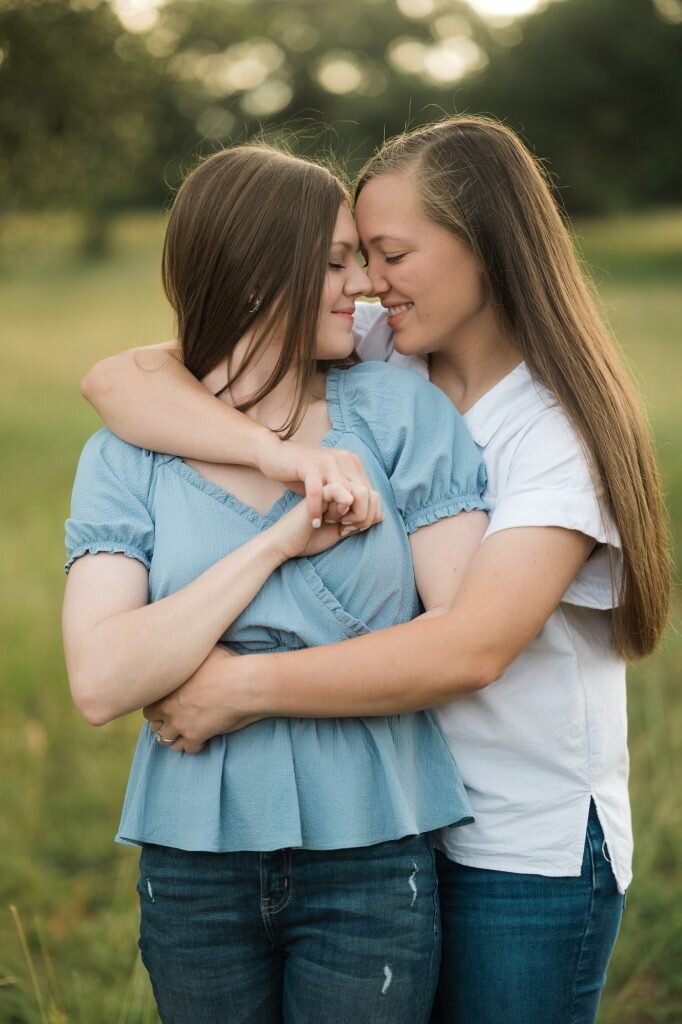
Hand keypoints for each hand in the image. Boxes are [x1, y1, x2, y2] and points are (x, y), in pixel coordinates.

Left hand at [143, 646, 260, 753]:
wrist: (243, 684)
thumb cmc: (227, 663)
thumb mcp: (205, 650)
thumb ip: (192, 653)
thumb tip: (193, 642)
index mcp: (167, 687)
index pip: (149, 701)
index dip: (157, 703)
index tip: (167, 702)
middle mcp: (169, 707)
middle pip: (153, 723)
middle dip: (162, 722)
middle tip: (174, 718)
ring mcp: (181, 724)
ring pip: (166, 740)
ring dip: (175, 737)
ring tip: (185, 732)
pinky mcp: (196, 737)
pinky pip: (188, 749)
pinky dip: (194, 746)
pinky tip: (202, 739)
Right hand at [258, 438, 379, 526]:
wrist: (274, 453)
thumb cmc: (303, 474)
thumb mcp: (331, 483)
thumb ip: (352, 497)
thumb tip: (379, 517)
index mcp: (353, 463)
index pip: (372, 494)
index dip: (366, 514)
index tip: (350, 526)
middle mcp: (344, 459)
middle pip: (363, 495)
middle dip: (356, 517)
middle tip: (341, 528)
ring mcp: (327, 461)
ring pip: (346, 495)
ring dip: (336, 514)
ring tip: (326, 524)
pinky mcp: (309, 466)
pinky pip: (318, 493)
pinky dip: (316, 510)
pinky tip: (313, 522)